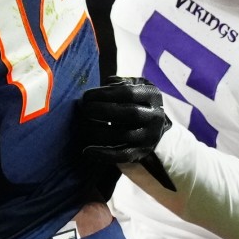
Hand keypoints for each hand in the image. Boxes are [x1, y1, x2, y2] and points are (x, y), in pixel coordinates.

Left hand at [78, 76, 176, 190]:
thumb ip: (119, 83)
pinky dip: (103, 155)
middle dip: (103, 111)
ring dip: (99, 131)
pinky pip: (122, 156)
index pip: (129, 93)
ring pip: (124, 136)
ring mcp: (149, 136)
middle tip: (85, 108)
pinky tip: (87, 151)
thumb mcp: (133, 85)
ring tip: (82, 126)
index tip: (87, 95)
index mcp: (153, 95)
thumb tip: (105, 85)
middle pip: (130, 114)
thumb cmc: (134, 100)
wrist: (151, 124)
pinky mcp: (141, 152)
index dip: (105, 94)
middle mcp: (155, 117)